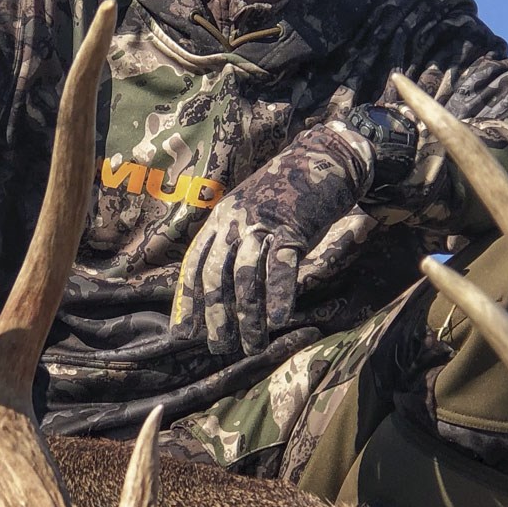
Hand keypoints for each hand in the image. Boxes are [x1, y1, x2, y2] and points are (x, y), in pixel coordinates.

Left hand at [171, 122, 368, 355]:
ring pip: (246, 277)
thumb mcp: (248, 212)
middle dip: (215, 316)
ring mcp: (262, 225)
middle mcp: (234, 222)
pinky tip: (280, 320)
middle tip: (219, 348)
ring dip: (248, 316)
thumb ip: (234, 243)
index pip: (194, 264)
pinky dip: (280, 295)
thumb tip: (225, 289)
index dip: (187, 300)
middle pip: (216, 276)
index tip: (184, 332)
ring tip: (252, 345)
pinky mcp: (293, 229)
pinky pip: (281, 267)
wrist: (323, 159)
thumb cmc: (286, 193)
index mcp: (220, 219)